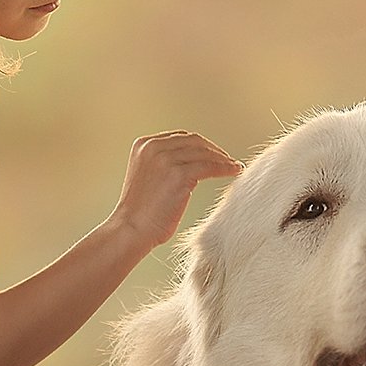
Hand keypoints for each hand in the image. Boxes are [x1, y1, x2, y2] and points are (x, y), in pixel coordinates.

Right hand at [109, 131, 242, 250]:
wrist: (132, 228)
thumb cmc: (141, 211)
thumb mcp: (149, 176)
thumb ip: (165, 163)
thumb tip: (194, 162)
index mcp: (144, 144)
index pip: (180, 138)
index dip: (201, 145)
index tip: (215, 154)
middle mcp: (153, 146)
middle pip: (194, 141)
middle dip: (214, 150)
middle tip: (228, 160)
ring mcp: (166, 159)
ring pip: (204, 152)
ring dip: (223, 159)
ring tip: (234, 166)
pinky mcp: (178, 173)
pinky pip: (210, 166)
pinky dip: (225, 168)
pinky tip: (234, 171)